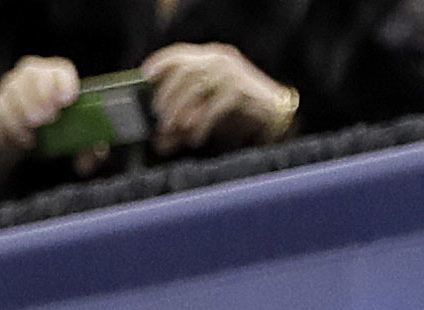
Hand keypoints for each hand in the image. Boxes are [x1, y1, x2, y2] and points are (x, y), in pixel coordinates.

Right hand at [0, 53, 82, 162]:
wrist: (30, 146)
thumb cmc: (60, 135)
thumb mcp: (81, 142)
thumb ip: (92, 145)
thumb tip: (99, 150)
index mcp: (59, 80)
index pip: (60, 70)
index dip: (63, 82)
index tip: (67, 100)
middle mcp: (35, 77)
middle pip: (32, 73)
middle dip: (40, 93)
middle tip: (48, 116)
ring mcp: (14, 86)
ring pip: (13, 88)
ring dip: (24, 106)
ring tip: (34, 124)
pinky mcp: (0, 103)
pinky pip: (1, 108)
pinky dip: (12, 124)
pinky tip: (25, 137)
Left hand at [147, 41, 299, 154]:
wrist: (278, 119)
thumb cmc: (241, 116)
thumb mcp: (207, 117)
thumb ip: (183, 126)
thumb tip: (159, 143)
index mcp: (212, 57)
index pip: (181, 53)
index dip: (161, 62)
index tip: (145, 76)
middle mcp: (221, 59)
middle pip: (185, 71)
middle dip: (168, 95)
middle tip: (159, 117)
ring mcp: (233, 73)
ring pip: (196, 86)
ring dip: (181, 109)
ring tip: (174, 130)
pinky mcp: (242, 90)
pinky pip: (214, 105)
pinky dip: (201, 123)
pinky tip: (195, 137)